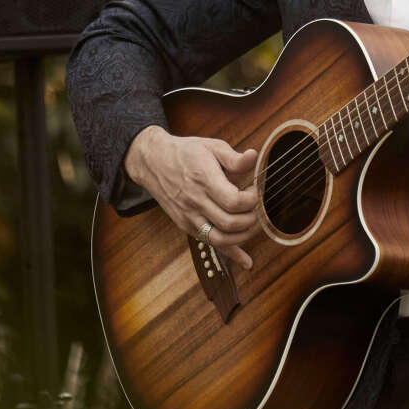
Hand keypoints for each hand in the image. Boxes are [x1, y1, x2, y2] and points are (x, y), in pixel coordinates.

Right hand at [124, 127, 260, 270]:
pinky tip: (246, 261)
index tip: (252, 190)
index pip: (233, 201)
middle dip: (250, 218)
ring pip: (220, 239)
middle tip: (252, 206)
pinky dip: (231, 254)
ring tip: (249, 222)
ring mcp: (189, 216)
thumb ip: (233, 157)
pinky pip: (210, 243)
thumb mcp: (211, 146)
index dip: (251, 199)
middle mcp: (195, 201)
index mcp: (204, 179)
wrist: (154, 162)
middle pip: (229, 223)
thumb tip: (254, 157)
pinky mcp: (186, 225)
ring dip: (242, 236)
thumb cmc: (186, 153)